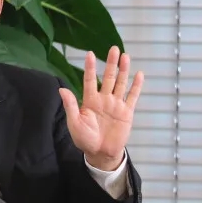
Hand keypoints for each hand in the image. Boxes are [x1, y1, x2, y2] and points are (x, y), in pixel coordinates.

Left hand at [59, 46, 143, 170]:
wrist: (100, 153)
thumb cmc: (85, 139)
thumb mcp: (74, 123)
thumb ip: (71, 106)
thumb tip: (62, 89)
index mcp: (89, 100)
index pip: (89, 80)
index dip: (89, 67)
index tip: (89, 53)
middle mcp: (103, 99)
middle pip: (108, 77)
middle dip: (110, 63)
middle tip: (114, 49)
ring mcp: (116, 104)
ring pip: (120, 83)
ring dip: (123, 70)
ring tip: (125, 56)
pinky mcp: (127, 112)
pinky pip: (132, 96)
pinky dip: (136, 86)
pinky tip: (139, 74)